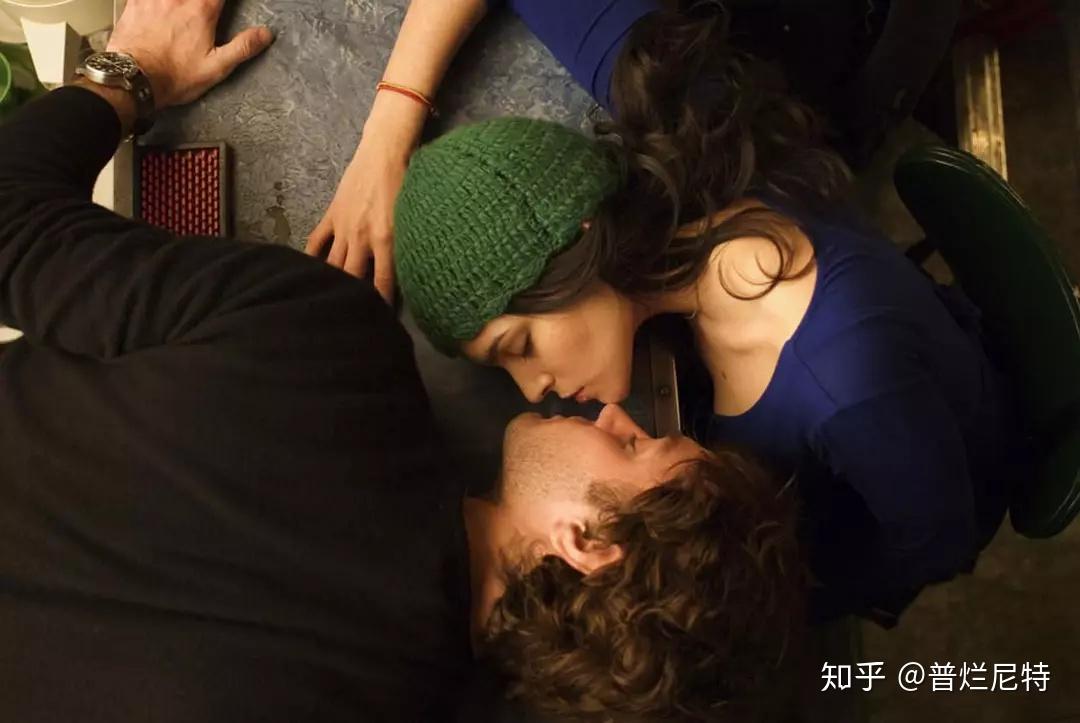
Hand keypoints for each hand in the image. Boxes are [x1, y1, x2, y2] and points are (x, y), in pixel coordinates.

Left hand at [107, 0, 273, 108]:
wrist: (133, 77)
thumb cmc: (173, 75)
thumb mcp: (216, 68)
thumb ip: (242, 47)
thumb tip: (265, 34)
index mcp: (201, 11)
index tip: (224, 5)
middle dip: (206, 0)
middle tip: (206, 6)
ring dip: (183, 0)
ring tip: (187, 7)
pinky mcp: (136, 2)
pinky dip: (157, 1)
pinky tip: (162, 5)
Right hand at [306, 103, 420, 300]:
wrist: (385, 152)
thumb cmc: (408, 182)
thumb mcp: (415, 216)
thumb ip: (409, 244)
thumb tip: (415, 272)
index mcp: (386, 240)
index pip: (382, 283)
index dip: (381, 306)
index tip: (381, 323)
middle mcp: (362, 238)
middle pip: (353, 279)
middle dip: (353, 300)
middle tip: (351, 318)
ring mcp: (344, 228)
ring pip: (333, 265)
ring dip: (331, 284)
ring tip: (328, 303)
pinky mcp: (332, 215)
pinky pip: (316, 241)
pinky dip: (310, 258)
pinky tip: (307, 274)